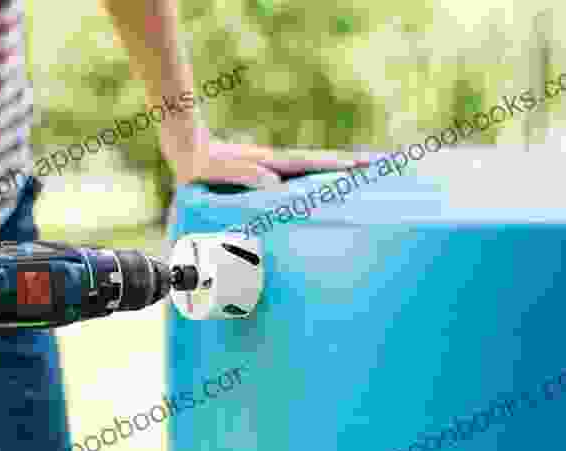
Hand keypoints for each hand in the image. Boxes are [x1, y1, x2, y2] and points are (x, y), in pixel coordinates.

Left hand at [159, 123, 369, 188]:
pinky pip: (297, 176)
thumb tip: (276, 187)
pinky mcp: (264, 173)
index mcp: (271, 164)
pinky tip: (320, 186)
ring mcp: (272, 167)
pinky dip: (315, 177)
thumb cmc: (200, 163)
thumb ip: (246, 176)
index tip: (366, 165)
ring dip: (336, 170)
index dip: (340, 166)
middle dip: (350, 164)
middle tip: (379, 165)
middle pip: (321, 163)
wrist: (186, 149)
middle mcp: (276, 164)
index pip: (314, 164)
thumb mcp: (220, 171)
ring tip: (361, 172)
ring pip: (311, 168)